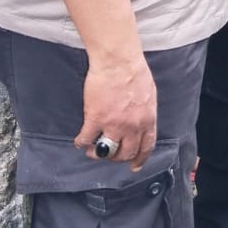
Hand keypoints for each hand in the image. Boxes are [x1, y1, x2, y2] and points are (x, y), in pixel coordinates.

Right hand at [74, 54, 156, 170]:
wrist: (118, 61)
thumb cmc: (134, 72)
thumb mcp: (149, 95)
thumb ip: (144, 112)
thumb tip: (139, 120)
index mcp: (147, 120)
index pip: (146, 147)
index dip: (140, 159)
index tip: (134, 166)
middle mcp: (133, 127)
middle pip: (126, 153)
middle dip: (117, 158)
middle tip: (109, 155)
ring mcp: (114, 125)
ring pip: (107, 151)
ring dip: (98, 154)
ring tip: (92, 151)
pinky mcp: (96, 119)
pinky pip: (86, 139)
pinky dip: (81, 143)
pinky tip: (78, 142)